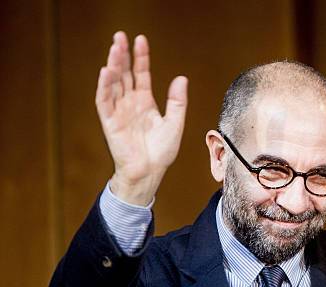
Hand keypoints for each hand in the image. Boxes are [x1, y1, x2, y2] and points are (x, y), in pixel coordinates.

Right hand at [95, 31, 187, 204]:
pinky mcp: (110, 122)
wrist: (149, 172)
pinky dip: (104, 86)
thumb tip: (182, 78)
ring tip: (114, 48)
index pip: (141, 74)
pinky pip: (104, 101)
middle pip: (124, 74)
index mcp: (145, 102)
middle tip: (120, 36)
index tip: (141, 40)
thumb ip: (177, 101)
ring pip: (113, 83)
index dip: (141, 57)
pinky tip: (106, 71)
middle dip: (122, 55)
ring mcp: (119, 111)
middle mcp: (130, 104)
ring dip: (112, 65)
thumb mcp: (175, 123)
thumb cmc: (161, 152)